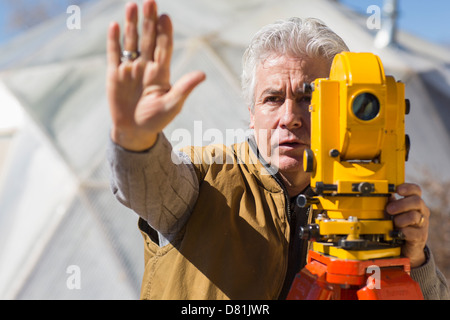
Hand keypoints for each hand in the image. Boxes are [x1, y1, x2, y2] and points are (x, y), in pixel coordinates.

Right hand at [107, 0, 205, 150]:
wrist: (134, 131)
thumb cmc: (156, 119)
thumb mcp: (172, 105)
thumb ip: (184, 88)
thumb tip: (203, 74)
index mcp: (161, 72)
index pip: (164, 47)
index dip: (165, 32)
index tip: (166, 16)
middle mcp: (146, 66)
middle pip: (148, 39)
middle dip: (149, 20)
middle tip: (150, 1)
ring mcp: (130, 68)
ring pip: (131, 41)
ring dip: (131, 24)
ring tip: (132, 5)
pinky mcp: (114, 74)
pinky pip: (114, 54)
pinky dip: (114, 40)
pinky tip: (115, 25)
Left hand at [386, 183, 429, 267]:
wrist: (406, 247)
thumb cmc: (399, 226)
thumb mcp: (394, 212)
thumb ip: (390, 202)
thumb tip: (381, 193)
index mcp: (415, 203)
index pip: (416, 190)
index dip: (408, 188)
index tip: (397, 189)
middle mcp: (422, 212)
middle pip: (416, 201)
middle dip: (401, 204)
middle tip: (389, 210)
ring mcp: (423, 224)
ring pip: (415, 216)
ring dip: (400, 219)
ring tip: (393, 223)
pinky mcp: (420, 237)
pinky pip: (412, 232)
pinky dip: (402, 231)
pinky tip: (396, 232)